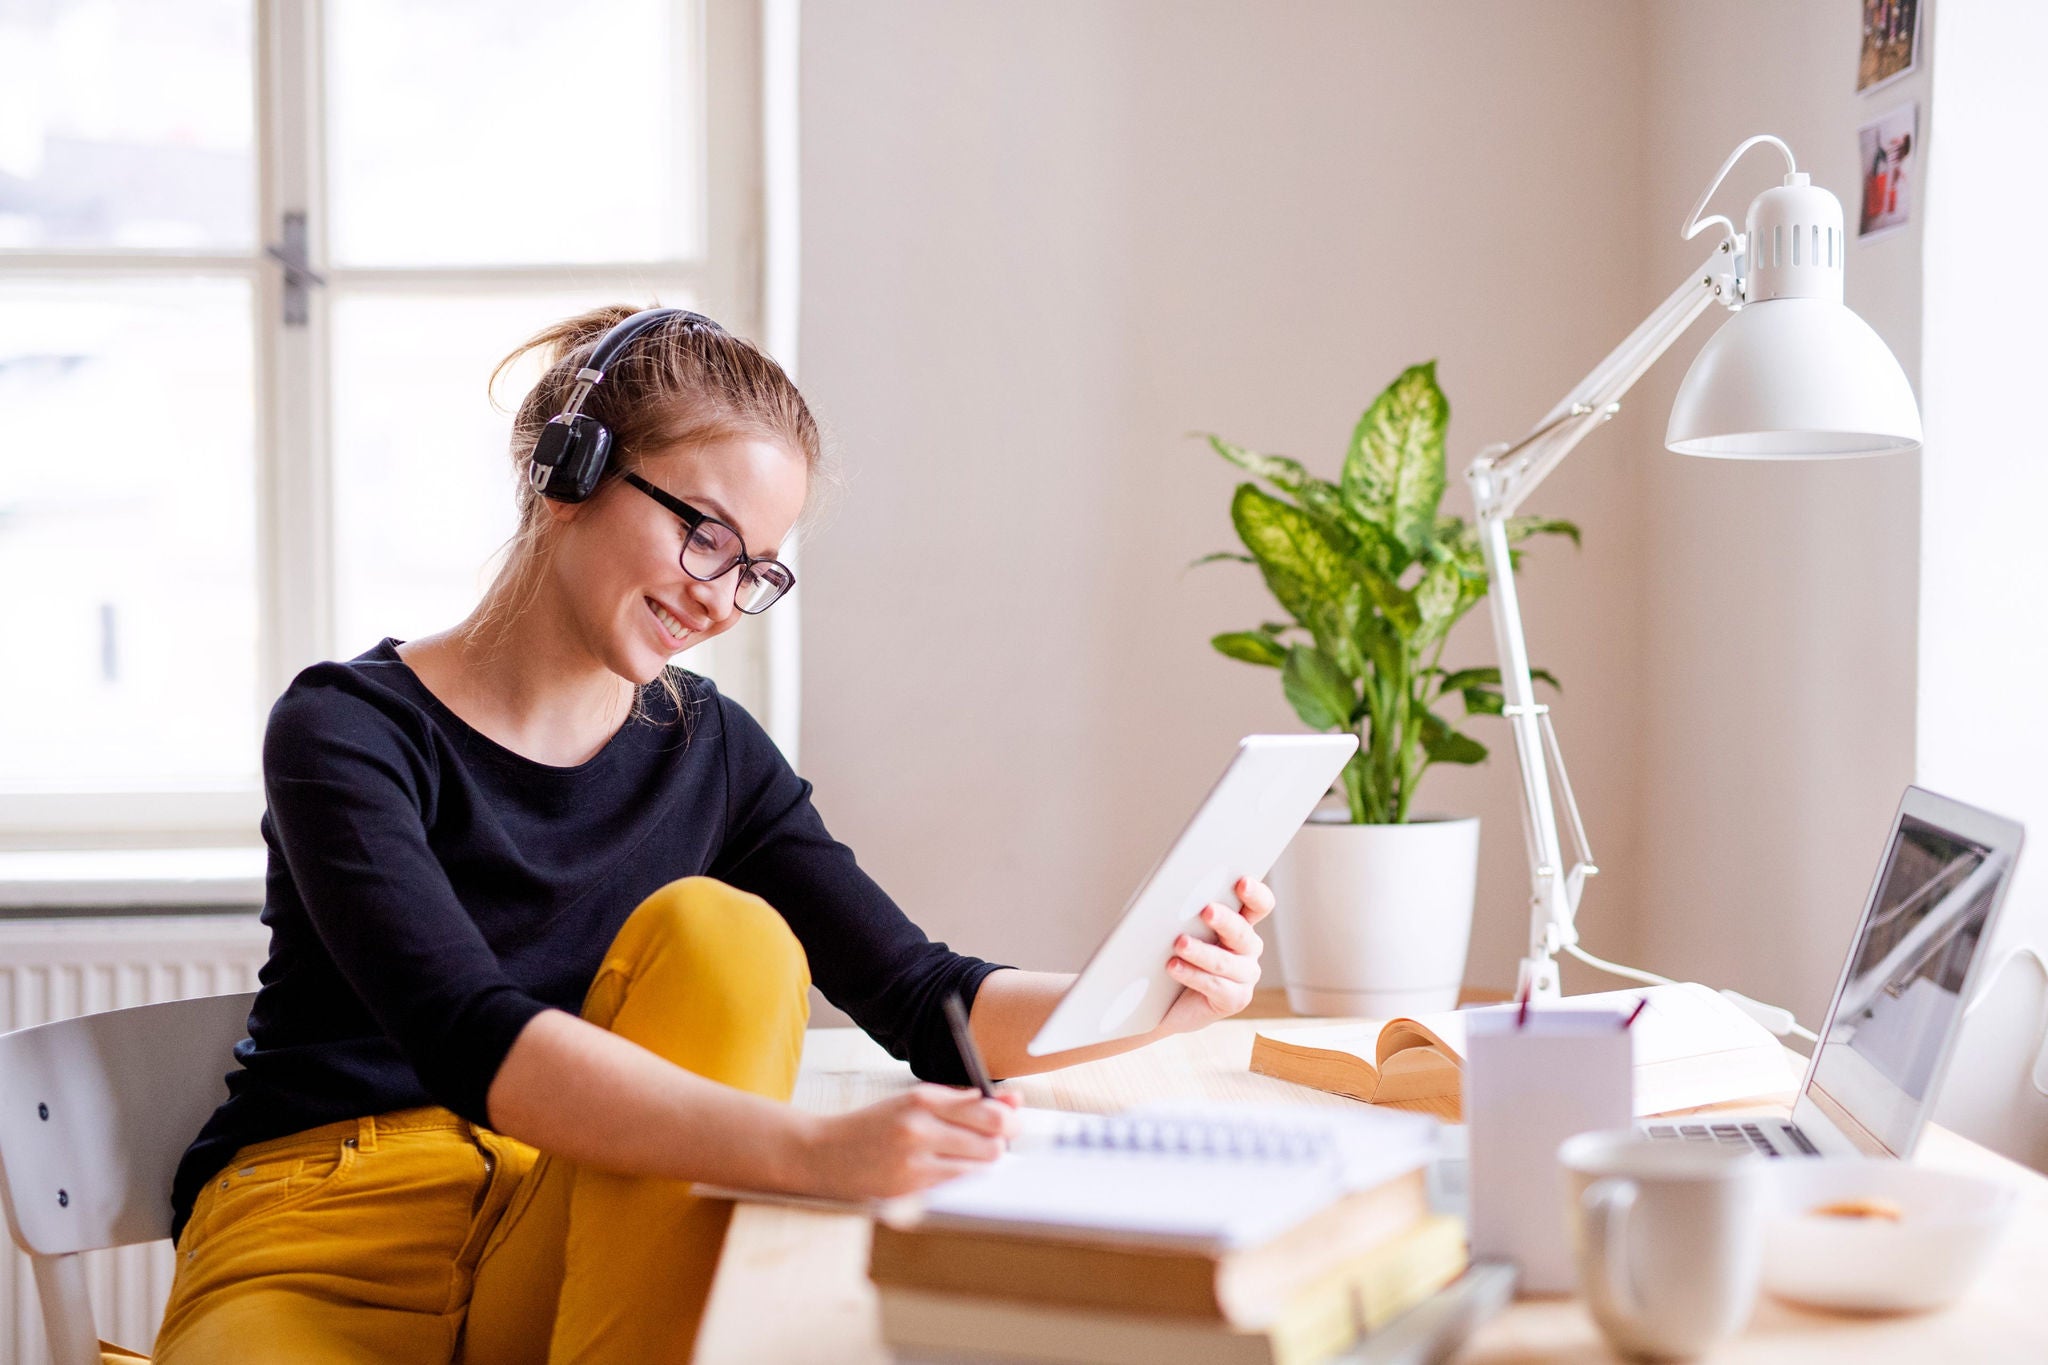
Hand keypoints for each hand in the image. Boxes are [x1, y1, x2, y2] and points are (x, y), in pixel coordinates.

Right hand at [797, 1084, 1019, 1199]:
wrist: (825, 1154)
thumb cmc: (876, 1125)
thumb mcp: (915, 1101)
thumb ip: (964, 1101)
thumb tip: (1013, 1101)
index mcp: (923, 1098)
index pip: (988, 1110)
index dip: (1009, 1119)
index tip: (1011, 1122)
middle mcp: (919, 1127)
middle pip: (992, 1141)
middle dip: (1001, 1143)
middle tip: (993, 1142)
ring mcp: (914, 1161)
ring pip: (979, 1167)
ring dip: (982, 1164)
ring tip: (965, 1157)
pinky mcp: (910, 1189)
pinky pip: (958, 1186)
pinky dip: (962, 1180)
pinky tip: (947, 1172)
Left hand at [1157, 875, 1273, 1035]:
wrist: (1163, 1002)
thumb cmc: (1173, 956)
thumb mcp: (1182, 930)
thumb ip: (1187, 914)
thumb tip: (1170, 896)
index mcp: (1240, 923)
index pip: (1259, 905)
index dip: (1255, 894)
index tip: (1242, 882)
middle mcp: (1248, 948)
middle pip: (1242, 932)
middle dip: (1225, 920)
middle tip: (1207, 910)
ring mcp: (1245, 975)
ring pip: (1225, 961)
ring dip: (1201, 951)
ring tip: (1180, 943)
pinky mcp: (1235, 999)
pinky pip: (1216, 985)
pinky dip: (1193, 975)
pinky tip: (1174, 967)